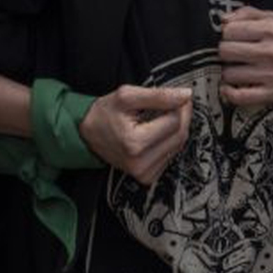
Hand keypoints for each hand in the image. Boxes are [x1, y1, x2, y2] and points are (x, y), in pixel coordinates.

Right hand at [78, 85, 192, 186]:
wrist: (87, 134)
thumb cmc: (104, 114)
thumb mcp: (126, 96)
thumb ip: (158, 95)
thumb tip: (185, 95)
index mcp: (134, 143)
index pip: (174, 122)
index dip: (179, 105)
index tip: (178, 96)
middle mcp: (140, 163)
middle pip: (179, 135)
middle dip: (181, 116)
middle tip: (174, 102)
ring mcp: (144, 172)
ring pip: (178, 145)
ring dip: (175, 128)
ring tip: (160, 117)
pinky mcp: (147, 176)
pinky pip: (170, 155)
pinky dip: (169, 141)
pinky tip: (157, 133)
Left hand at [218, 7, 272, 107]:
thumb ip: (249, 13)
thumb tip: (224, 19)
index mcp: (271, 29)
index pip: (229, 30)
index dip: (227, 34)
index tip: (233, 38)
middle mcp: (271, 50)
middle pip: (225, 51)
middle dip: (226, 52)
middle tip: (235, 54)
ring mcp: (271, 73)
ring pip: (229, 73)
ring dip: (230, 72)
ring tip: (239, 69)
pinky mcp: (272, 92)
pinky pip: (239, 96)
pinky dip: (229, 93)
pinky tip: (230, 88)